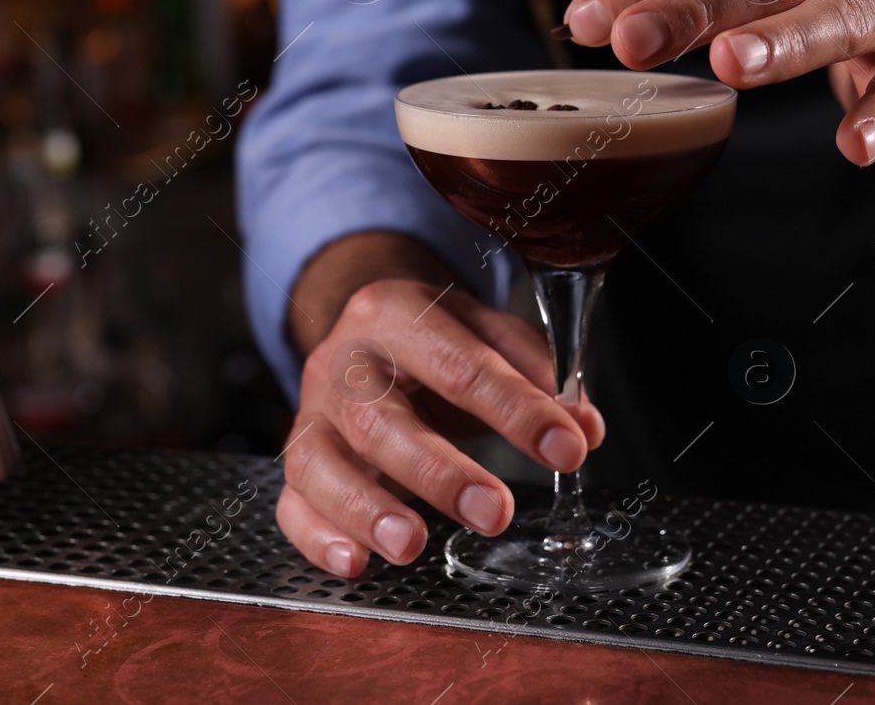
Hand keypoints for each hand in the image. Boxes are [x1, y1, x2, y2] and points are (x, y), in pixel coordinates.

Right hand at [277, 278, 604, 576]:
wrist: (363, 330)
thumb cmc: (434, 339)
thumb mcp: (485, 332)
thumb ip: (536, 372)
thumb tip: (583, 426)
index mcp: (396, 312)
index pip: (460, 363)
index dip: (517, 409)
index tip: (568, 448)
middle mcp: (343, 361)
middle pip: (379, 419)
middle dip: (440, 472)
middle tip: (496, 512)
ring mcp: (312, 412)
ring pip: (320, 462)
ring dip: (367, 509)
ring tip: (412, 546)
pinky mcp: (297, 458)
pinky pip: (291, 502)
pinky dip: (318, 537)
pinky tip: (356, 563)